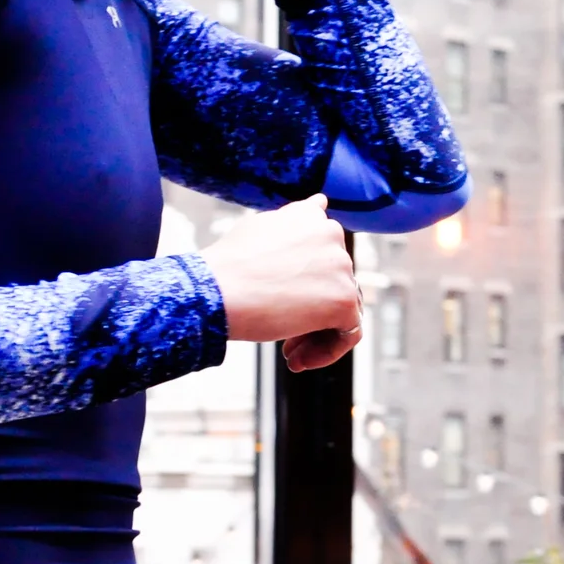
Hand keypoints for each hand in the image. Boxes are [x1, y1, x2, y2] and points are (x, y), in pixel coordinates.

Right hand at [200, 194, 360, 368]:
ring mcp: (342, 266)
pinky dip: (327, 351)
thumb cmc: (227, 267)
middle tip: (281, 335)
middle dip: (309, 311)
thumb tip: (321, 203)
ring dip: (316, 333)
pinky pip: (350, 333)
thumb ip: (295, 220)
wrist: (214, 291)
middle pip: (334, 285)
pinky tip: (295, 361)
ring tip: (287, 351)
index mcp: (313, 216)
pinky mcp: (344, 299)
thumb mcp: (261, 227)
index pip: (324, 256)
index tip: (280, 300)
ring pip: (344, 309)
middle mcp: (332, 234)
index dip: (305, 283)